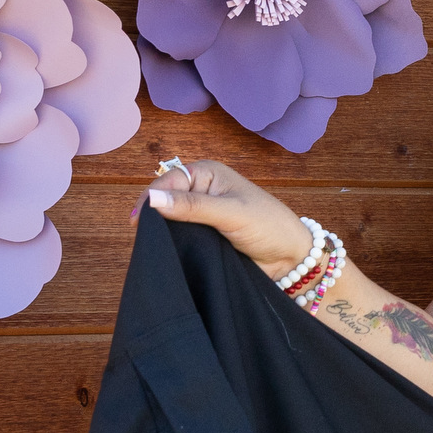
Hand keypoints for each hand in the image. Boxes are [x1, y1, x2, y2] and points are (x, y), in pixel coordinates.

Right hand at [143, 159, 314, 277]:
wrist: (292, 259)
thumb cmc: (270, 227)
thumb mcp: (232, 214)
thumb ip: (193, 207)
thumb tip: (152, 199)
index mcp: (207, 174)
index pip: (166, 181)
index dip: (151, 200)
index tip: (140, 223)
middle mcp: (201, 190)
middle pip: (164, 201)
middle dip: (155, 217)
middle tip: (145, 239)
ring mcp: (201, 213)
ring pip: (170, 221)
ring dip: (164, 233)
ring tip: (154, 248)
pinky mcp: (203, 234)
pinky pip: (180, 237)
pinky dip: (173, 244)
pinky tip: (167, 253)